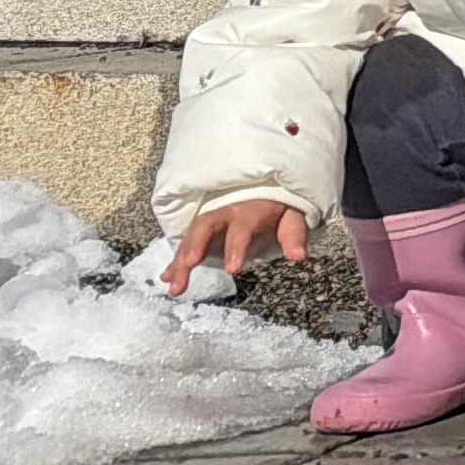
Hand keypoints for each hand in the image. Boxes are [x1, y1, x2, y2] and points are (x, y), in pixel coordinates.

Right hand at [162, 198, 305, 296]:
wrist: (266, 181)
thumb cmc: (280, 203)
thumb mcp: (293, 214)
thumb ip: (294, 233)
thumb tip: (298, 257)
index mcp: (249, 210)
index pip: (242, 229)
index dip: (236, 248)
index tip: (233, 269)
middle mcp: (225, 211)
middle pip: (205, 227)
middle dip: (194, 247)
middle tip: (187, 266)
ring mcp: (210, 218)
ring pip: (191, 235)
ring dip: (180, 258)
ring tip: (172, 283)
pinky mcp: (202, 227)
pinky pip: (187, 242)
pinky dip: (176, 259)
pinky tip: (166, 277)